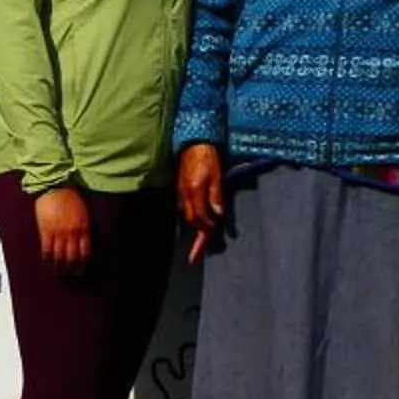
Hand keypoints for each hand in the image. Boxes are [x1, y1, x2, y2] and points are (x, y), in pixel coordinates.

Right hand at [33, 186, 90, 274]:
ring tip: (58, 272)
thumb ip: (83, 227)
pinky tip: (47, 262)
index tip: (81, 269)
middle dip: (72, 268)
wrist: (56, 188)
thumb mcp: (83, 213)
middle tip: (70, 274)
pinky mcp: (46, 231)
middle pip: (72, 257)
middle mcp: (72, 233)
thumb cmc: (70, 197)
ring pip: (59, 256)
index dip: (83, 262)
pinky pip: (46, 249)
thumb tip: (82, 241)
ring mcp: (59, 233)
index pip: (85, 251)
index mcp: (84, 228)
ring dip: (59, 267)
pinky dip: (47, 259)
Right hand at [177, 145, 224, 260]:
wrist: (194, 142)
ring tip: (197, 244)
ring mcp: (181, 191)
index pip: (200, 218)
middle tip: (195, 255)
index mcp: (194, 193)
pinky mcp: (180, 188)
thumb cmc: (208, 157)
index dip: (207, 229)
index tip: (212, 235)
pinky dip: (192, 217)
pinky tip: (196, 220)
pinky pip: (185, 207)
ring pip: (187, 215)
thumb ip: (216, 196)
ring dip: (193, 228)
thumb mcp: (217, 176)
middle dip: (195, 237)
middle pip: (191, 220)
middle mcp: (184, 195)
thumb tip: (217, 215)